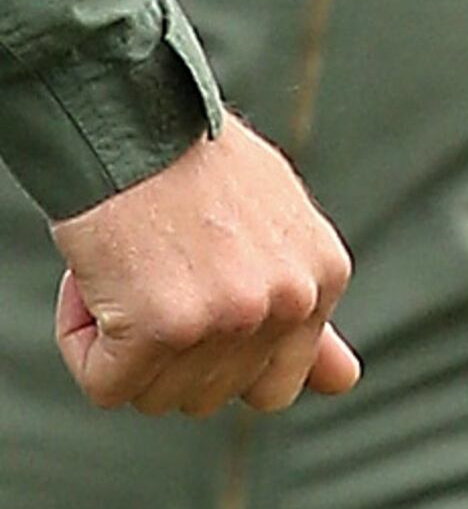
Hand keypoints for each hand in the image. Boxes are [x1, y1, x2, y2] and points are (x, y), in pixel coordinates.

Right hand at [53, 118, 358, 414]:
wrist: (127, 111)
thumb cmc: (191, 159)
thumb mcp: (277, 223)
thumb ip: (305, 309)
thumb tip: (343, 383)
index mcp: (324, 276)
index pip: (276, 387)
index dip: (219, 359)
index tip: (190, 305)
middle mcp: (289, 302)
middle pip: (212, 397)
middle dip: (167, 351)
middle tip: (147, 274)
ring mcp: (231, 318)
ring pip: (158, 397)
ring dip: (123, 345)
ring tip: (124, 269)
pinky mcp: (164, 327)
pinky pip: (107, 384)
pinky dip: (82, 344)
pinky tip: (90, 283)